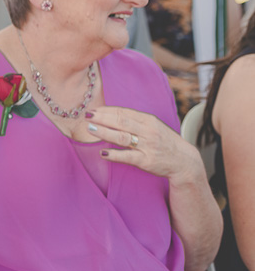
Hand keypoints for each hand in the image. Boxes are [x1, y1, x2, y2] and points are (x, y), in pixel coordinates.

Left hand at [87, 106, 203, 183]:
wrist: (184, 161)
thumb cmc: (163, 141)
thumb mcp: (152, 126)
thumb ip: (134, 120)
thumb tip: (109, 114)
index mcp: (148, 120)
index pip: (124, 112)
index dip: (107, 110)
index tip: (93, 109)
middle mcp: (148, 131)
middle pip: (121, 122)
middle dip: (102, 118)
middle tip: (87, 116)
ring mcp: (148, 146)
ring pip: (122, 137)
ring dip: (104, 132)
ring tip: (90, 129)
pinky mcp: (147, 161)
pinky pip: (128, 157)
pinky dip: (114, 155)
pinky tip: (102, 153)